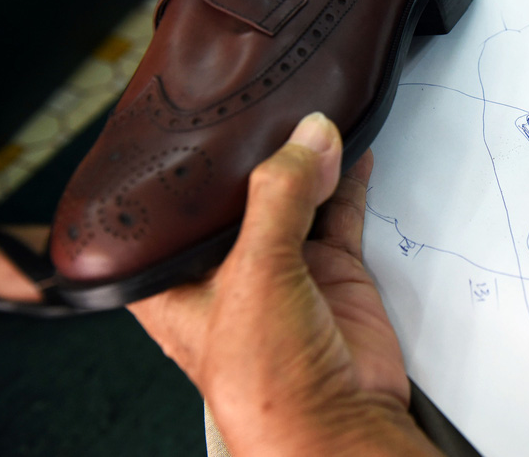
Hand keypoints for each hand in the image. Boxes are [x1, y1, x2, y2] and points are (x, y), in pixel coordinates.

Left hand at [129, 113, 440, 456]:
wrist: (338, 423)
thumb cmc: (265, 380)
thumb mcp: (256, 273)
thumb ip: (282, 197)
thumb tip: (310, 137)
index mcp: (179, 275)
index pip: (175, 203)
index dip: (188, 161)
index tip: (207, 111)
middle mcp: (229, 269)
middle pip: (243, 193)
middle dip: (259, 153)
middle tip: (273, 104)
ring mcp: (285, 267)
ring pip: (296, 196)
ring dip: (310, 161)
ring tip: (318, 116)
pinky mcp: (332, 270)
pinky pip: (341, 212)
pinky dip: (350, 180)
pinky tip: (352, 149)